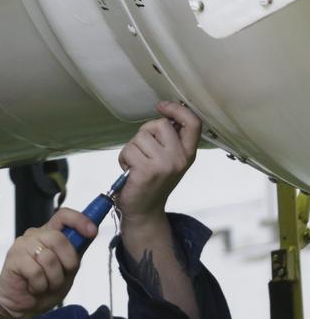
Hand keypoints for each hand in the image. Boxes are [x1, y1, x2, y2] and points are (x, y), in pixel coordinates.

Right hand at [0, 207, 95, 318]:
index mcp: (50, 234)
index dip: (79, 220)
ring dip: (52, 280)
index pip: (64, 216)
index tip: (92, 231)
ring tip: (43, 284)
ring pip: (49, 258)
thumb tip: (92, 231)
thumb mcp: (67, 271)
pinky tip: (32, 287)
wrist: (22, 307)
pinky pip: (36, 272)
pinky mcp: (14, 257)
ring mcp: (23, 244)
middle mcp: (36, 235)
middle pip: (59, 238)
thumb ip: (76, 252)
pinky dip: (39, 286)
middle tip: (59, 278)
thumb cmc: (44, 287)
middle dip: (66, 264)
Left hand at [115, 101, 201, 224]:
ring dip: (132, 148)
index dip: (178, 109)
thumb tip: (165, 111)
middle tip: (144, 152)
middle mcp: (180, 159)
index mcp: (187, 154)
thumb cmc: (152, 180)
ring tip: (137, 164)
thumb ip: (170, 139)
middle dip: (146, 132)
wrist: (144, 211)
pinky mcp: (147, 171)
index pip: (193, 123)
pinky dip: (124, 158)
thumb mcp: (168, 159)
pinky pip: (129, 150)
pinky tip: (130, 171)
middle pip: (160, 124)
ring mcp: (164, 165)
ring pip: (141, 137)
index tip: (162, 107)